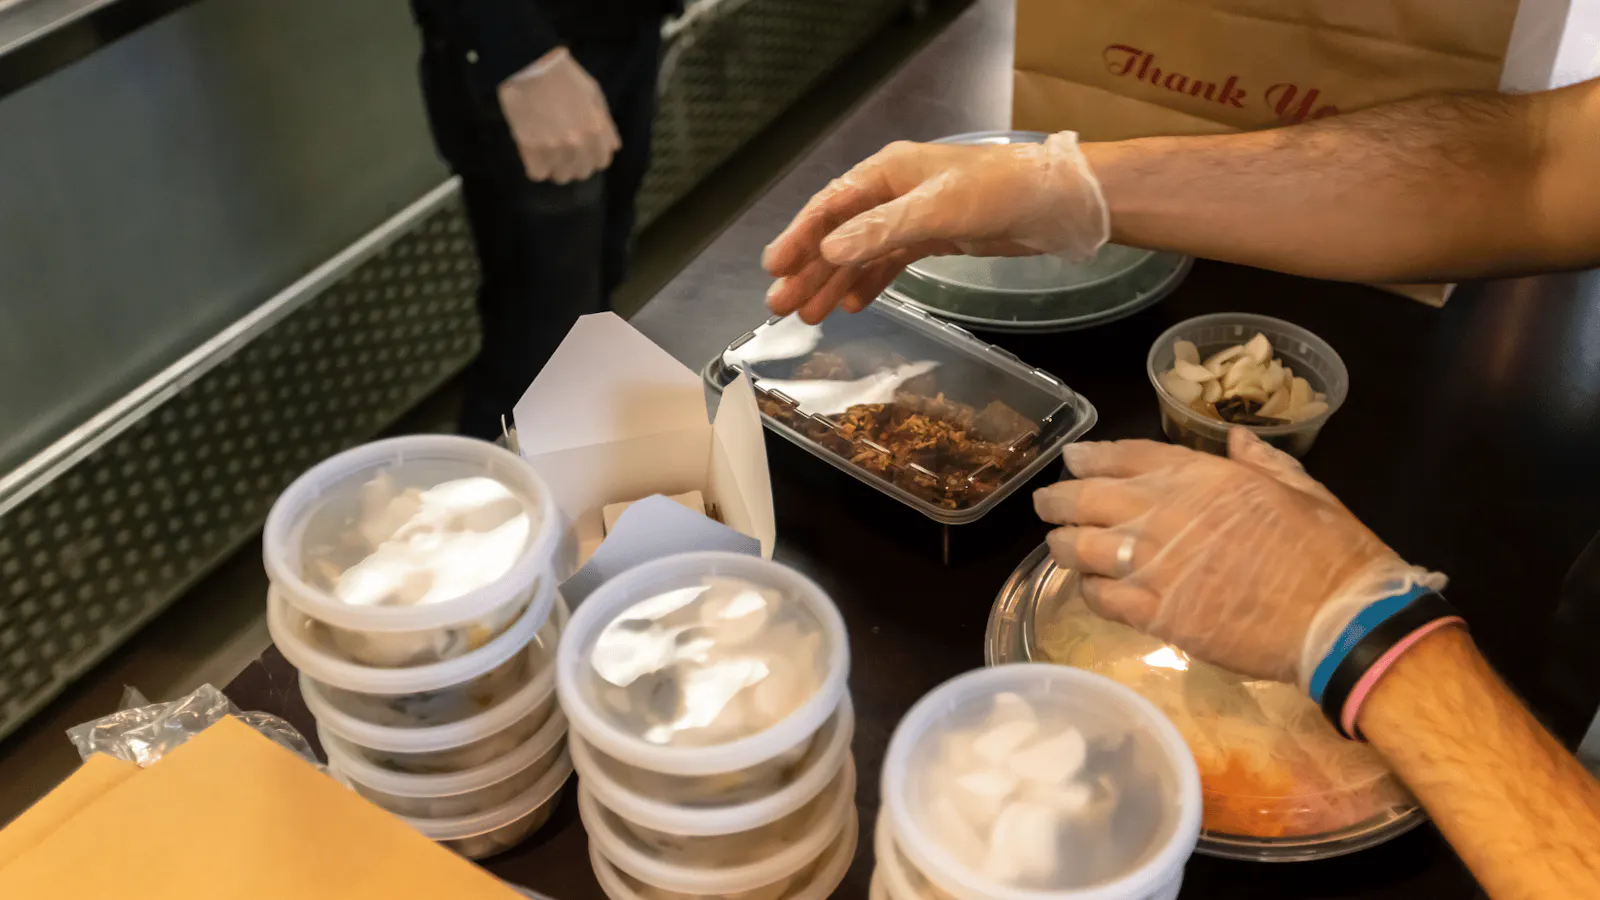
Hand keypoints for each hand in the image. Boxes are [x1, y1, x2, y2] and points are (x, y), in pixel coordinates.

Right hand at [498, 47, 620, 183]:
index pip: (601, 162)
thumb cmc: (564, 77)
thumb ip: (606, 124)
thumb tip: (613, 147)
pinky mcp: (533, 149)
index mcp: (597, 129)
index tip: (580, 151)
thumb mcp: (595, 95)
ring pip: (560, 176)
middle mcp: (580, 143)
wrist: (531, 66)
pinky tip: (532, 153)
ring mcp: (556, 148)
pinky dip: (534, 167)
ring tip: (545, 151)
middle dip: (572, 164)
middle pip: (581, 172)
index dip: (590, 157)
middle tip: (560, 151)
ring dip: (553, 167)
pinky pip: (537, 174)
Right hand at [759, 131, 1108, 323]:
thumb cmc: (998, 192)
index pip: (830, 208)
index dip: (799, 238)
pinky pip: (889, 262)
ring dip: (834, 282)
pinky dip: (870, 283)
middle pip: (840, 234)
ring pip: (861, 253)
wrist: (1058, 202)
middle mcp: (893, 192)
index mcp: (887, 173)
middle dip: (809, 269)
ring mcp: (913, 216)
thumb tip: (828, 251)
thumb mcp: (936, 209)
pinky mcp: (934, 238)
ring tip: (809, 315)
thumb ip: (881, 230)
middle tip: (780, 306)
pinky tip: (852, 305)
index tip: (773, 268)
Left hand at [1032, 430, 1440, 683]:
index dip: (1091, 457)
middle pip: (1088, 498)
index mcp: (1200, 476)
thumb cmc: (1328, 549)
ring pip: (1083, 548)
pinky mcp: (1156, 614)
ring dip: (1064, 544)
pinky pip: (1102, 598)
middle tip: (1047, 504)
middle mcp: (1165, 513)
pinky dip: (1089, 591)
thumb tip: (1235, 440)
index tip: (1072, 460)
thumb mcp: (1299, 487)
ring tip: (1058, 545)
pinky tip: (1089, 589)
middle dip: (1059, 499)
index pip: (1126, 456)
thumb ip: (1259, 461)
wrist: (1337, 617)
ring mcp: (1155, 564)